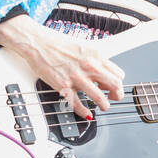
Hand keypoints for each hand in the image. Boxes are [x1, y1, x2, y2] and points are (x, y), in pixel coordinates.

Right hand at [0, 14, 123, 118]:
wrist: (38, 44)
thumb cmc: (58, 44)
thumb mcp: (83, 47)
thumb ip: (94, 60)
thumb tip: (102, 73)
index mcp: (95, 56)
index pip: (118, 74)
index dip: (119, 83)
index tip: (115, 87)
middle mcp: (89, 66)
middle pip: (114, 85)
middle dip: (117, 95)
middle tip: (114, 98)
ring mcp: (77, 77)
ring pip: (99, 97)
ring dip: (104, 105)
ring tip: (104, 106)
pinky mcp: (64, 86)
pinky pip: (78, 104)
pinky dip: (84, 112)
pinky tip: (87, 114)